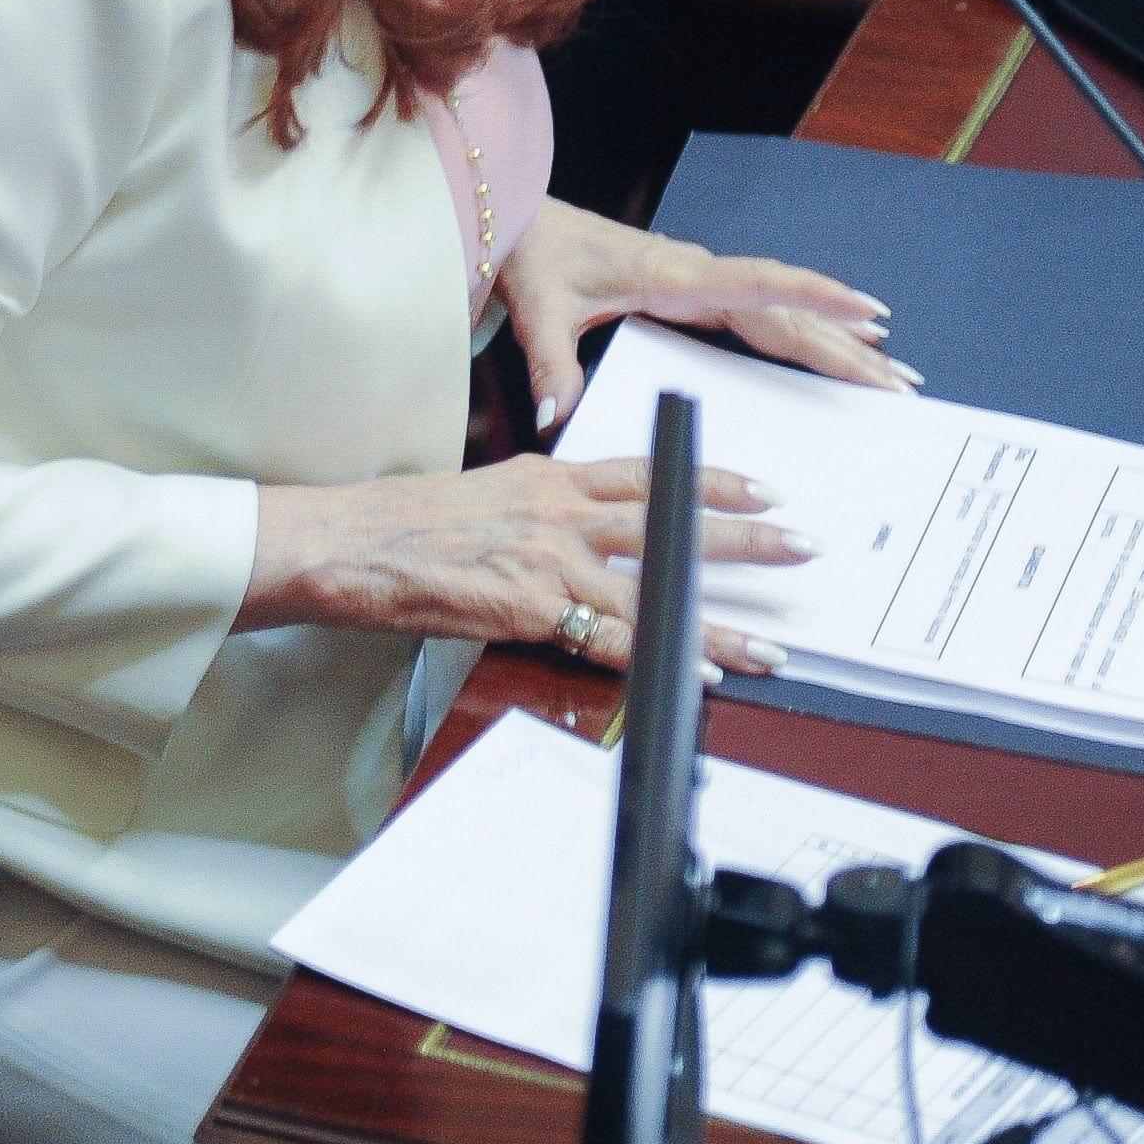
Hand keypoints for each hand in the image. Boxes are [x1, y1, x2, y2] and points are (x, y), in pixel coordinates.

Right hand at [246, 456, 805, 678]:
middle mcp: (555, 510)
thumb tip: (562, 539)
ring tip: (775, 642)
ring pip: (656, 584)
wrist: (341, 542)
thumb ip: (529, 513)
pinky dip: (662, 654)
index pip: (643, 472)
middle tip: (802, 543)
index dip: (708, 479)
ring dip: (722, 616)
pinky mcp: (529, 605)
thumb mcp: (475, 499)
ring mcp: (546, 557)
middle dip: (744, 537)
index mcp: (543, 478)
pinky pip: (613, 636)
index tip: (761, 488)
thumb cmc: (392, 527)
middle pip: (669, 518)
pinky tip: (702, 671)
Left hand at [500, 198, 918, 434]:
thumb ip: (551, 364)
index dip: (818, 299)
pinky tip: (843, 343)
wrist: (522, 218)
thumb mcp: (539, 310)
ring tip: (893, 371)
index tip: (869, 314)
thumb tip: (558, 415)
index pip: (761, 285)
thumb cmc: (536, 256)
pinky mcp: (695, 291)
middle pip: (790, 312)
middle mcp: (699, 275)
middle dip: (848, 347)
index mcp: (675, 276)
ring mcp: (702, 282)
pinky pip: (766, 313)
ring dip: (839, 340)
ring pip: (785, 313)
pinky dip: (809, 329)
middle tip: (901, 386)